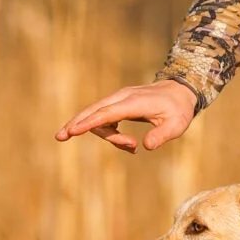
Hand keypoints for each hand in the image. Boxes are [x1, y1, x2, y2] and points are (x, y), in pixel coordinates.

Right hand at [55, 79, 199, 153]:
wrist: (180, 91)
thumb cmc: (178, 109)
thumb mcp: (177, 125)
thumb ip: (162, 135)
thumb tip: (146, 146)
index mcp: (133, 102)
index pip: (106, 113)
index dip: (89, 123)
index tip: (72, 131)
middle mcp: (122, 98)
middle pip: (92, 111)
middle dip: (76, 124)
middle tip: (60, 137)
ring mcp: (119, 99)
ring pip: (98, 116)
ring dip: (108, 137)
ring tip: (132, 147)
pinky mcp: (119, 103)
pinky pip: (104, 118)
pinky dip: (109, 132)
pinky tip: (126, 143)